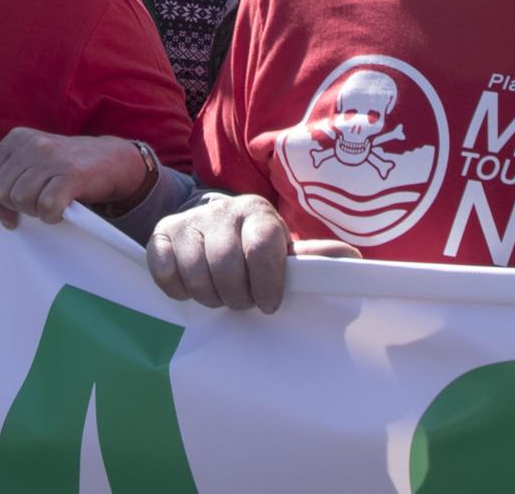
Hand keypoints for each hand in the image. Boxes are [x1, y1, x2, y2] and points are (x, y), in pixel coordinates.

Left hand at [0, 128, 147, 227]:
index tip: (7, 215)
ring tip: (51, 203)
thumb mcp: (35, 158)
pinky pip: (46, 206)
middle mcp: (33, 144)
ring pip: (22, 200)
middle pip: (3, 191)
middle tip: (38, 204)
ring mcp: (52, 158)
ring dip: (36, 211)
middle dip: (18, 207)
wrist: (112, 160)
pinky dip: (52, 216)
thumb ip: (12, 173)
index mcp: (18, 138)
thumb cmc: (69, 165)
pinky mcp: (71, 174)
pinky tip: (62, 210)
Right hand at [146, 194, 357, 312]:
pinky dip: (179, 290)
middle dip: (236, 295)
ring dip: (209, 297)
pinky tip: (191, 286)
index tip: (269, 303)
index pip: (262, 246)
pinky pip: (166, 274)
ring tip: (220, 295)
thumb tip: (354, 262)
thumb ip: (312, 259)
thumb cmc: (253, 244)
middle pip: (226, 265)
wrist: (209, 223)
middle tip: (242, 300)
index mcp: (258, 213)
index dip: (267, 281)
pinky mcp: (159, 235)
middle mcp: (222, 211)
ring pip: (196, 274)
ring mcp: (188, 222)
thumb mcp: (282, 248)